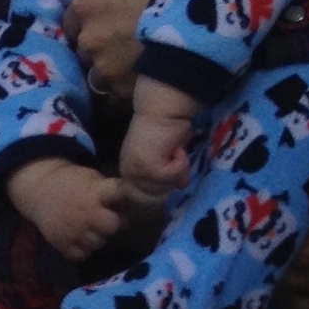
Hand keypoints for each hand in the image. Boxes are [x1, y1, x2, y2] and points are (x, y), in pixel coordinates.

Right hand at [6, 153, 130, 263]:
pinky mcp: (62, 245)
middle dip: (112, 222)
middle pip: (112, 226)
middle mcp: (86, 214)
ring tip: (91, 228)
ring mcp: (73, 231)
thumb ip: (111, 194)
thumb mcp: (93, 179)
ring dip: (98, 237)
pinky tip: (80, 238)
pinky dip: (84, 248)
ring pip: (98, 243)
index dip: (123, 196)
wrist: (41, 191)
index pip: (121, 193)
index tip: (119, 197)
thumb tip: (127, 215)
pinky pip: (82, 254)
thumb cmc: (72, 183)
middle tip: (106, 218)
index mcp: (94, 193)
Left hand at [66, 0, 175, 97]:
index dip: (95, 17)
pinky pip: (115, 94)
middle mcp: (87, 40)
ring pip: (99, 73)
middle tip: (133, 34)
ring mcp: (103, 70)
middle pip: (85, 47)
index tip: (118, 15)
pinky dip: (127, 85)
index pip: (75, 19)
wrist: (211, 12)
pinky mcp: (121, 94)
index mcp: (85, 4)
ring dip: (113, 67)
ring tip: (141, 56)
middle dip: (103, 43)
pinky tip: (148, 74)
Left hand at [117, 78, 200, 206]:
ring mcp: (135, 173)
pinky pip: (171, 177)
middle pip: (150, 200)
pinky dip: (180, 163)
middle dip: (168, 185)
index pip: (139, 199)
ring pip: (162, 190)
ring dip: (176, 173)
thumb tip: (181, 185)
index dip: (158, 193)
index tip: (173, 180)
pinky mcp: (148, 168)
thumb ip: (169, 172)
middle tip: (177, 164)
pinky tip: (177, 148)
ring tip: (176, 152)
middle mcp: (128, 174)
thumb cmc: (165, 127)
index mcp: (128, 172)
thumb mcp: (167, 154)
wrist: (162, 108)